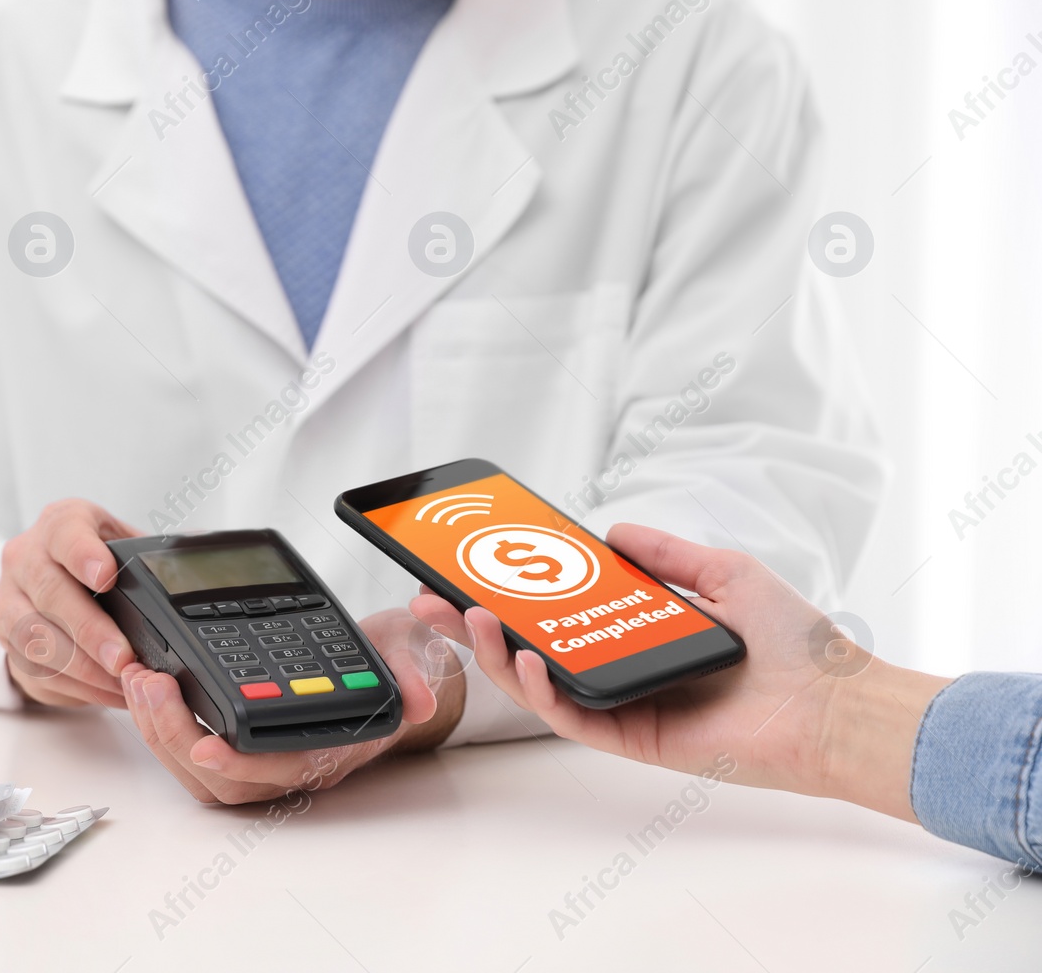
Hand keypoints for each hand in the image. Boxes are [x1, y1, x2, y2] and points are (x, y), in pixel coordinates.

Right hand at [0, 499, 139, 707]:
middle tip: (122, 656)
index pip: (65, 532)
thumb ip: (149, 552)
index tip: (107, 576)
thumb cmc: (95, 562)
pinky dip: (75, 685)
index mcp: (59, 524)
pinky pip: (34, 668)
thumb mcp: (120, 545)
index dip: (84, 554)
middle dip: (89, 630)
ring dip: (82, 666)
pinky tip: (106, 691)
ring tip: (120, 682)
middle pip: (50, 592)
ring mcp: (7, 599)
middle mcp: (24, 557)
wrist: (48, 583)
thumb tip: (195, 558)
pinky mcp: (4, 638)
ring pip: (35, 637)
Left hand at [119, 608, 466, 803]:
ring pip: (202, 773)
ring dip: (161, 732)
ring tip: (140, 680)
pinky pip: (195, 752)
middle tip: (151, 683)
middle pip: (225, 781)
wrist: (390, 664)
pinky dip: (165, 725)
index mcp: (332, 747)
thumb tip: (419, 699)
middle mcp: (295, 762)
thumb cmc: (394, 663)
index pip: (281, 769)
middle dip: (176, 736)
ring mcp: (267, 757)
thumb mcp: (410, 655)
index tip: (205, 743)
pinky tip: (148, 686)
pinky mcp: (243, 740)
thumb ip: (412, 673)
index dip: (241, 763)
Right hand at [412, 523, 949, 820]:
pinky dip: (542, 690)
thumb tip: (613, 531)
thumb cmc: (796, 644)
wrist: (837, 703)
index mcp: (636, 635)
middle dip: (475, 624)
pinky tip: (528, 659)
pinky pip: (572, 716)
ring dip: (496, 653)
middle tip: (432, 595)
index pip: (559, 612)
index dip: (513, 592)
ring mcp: (623, 706)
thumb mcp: (725, 573)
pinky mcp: (633, 738)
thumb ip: (666, 555)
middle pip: (529, 647)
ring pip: (537, 684)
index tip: (473, 563)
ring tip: (471, 619)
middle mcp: (621, 671)